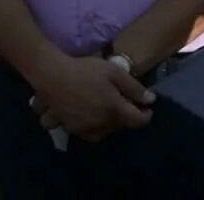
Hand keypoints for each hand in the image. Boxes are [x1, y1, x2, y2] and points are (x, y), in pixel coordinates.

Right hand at [30, 55, 155, 141]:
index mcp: (114, 110)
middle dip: (126, 119)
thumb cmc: (86, 71)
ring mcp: (83, 128)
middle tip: (126, 106)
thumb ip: (134, 89)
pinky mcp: (68, 128)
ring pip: (102, 134)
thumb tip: (151, 100)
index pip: (137, 121)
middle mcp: (100, 124)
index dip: (145, 116)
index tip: (147, 109)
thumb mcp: (115, 73)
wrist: (52, 76)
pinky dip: (90, 128)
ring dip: (108, 126)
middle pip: (119, 127)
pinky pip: (84, 133)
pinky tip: (88, 117)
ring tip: (108, 113)